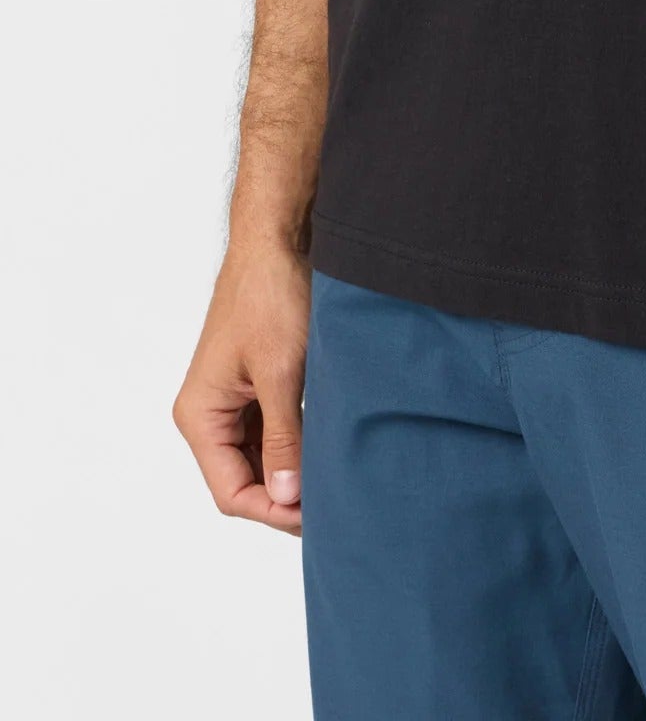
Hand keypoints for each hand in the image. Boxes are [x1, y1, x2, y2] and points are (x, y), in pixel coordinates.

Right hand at [173, 245, 311, 535]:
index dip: (274, 511)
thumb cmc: (271, 295)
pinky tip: (327, 449)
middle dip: (285, 495)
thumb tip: (286, 496)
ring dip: (293, 471)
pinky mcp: (255, 384)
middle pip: (244, 480)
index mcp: (200, 415)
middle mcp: (208, 412)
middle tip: (334, 503)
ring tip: (335, 480)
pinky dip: (297, 444)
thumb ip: (283, 437)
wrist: (278, 239)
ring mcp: (232, 399)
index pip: (231, 492)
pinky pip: (272, 431)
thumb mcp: (282, 372)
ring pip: (261, 458)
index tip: (318, 515)